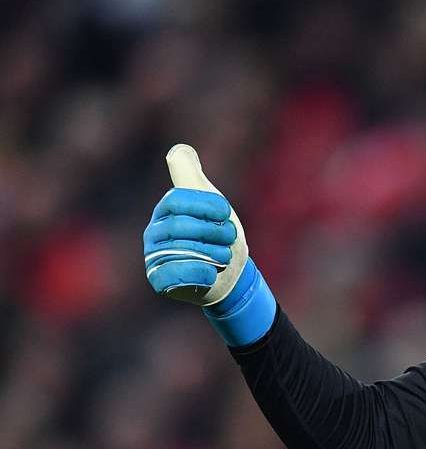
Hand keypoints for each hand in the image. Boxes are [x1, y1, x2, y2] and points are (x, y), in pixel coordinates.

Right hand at [143, 144, 248, 305]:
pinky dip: (200, 274)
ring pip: (183, 251)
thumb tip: (178, 149)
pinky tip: (212, 274)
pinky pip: (174, 276)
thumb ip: (193, 177)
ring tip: (223, 256)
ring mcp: (155, 257)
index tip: (226, 213)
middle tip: (229, 238)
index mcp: (166, 210)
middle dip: (214, 232)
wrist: (229, 274)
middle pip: (182, 226)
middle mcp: (155, 232)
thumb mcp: (211, 202)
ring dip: (213, 254)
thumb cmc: (218, 235)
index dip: (206, 205)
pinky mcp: (160, 280)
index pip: (178, 199)